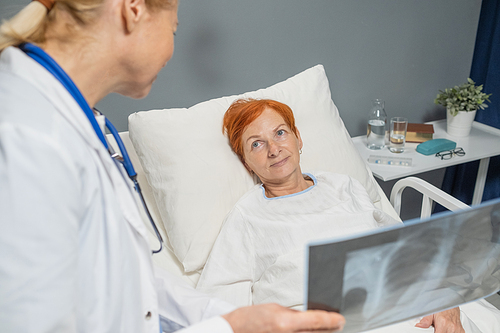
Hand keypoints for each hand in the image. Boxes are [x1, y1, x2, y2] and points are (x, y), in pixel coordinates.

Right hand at [222, 303, 344, 332]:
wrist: (233, 332)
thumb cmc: (249, 320)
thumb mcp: (273, 309)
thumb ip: (294, 314)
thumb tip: (312, 316)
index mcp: (285, 323)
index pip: (317, 321)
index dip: (332, 320)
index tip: (341, 318)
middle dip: (330, 329)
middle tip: (337, 324)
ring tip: (327, 329)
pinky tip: (310, 332)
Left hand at [415, 307, 463, 332]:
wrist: (451, 302)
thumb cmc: (442, 306)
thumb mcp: (431, 312)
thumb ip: (425, 321)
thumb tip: (419, 326)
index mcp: (443, 323)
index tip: (432, 331)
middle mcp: (451, 327)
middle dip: (438, 332)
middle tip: (435, 328)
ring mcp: (457, 329)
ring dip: (444, 332)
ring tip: (441, 328)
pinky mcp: (461, 330)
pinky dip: (450, 332)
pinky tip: (446, 329)